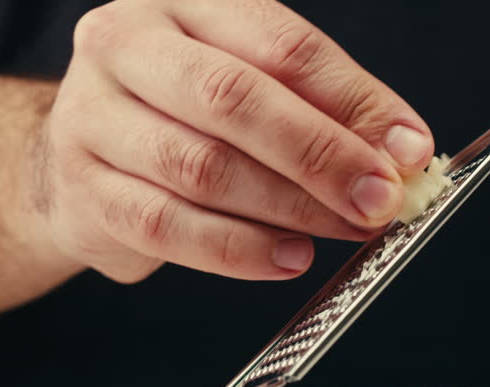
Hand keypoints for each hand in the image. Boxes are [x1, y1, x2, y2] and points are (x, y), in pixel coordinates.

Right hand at [37, 0, 432, 282]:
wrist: (83, 155)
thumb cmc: (184, 115)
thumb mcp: (253, 88)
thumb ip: (323, 110)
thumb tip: (401, 152)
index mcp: (183, 4)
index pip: (282, 46)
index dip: (353, 101)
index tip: (406, 152)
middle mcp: (126, 45)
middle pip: (233, 99)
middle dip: (320, 156)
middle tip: (378, 200)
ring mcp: (90, 116)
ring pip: (202, 167)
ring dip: (289, 208)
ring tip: (343, 230)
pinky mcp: (83, 189)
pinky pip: (169, 226)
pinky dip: (239, 250)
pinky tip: (288, 257)